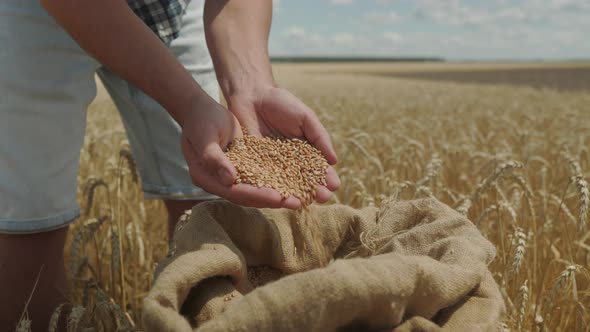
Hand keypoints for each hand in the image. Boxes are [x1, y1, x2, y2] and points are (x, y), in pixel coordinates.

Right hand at [179, 96, 302, 208]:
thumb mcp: (205, 136)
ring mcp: (231, 177)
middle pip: (249, 196)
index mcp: (205, 178)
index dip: (257, 195)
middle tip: (297, 203)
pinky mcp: (242, 168)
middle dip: (273, 200)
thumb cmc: (201, 120)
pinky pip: (261, 178)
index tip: (277, 197)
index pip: (234, 192)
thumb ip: (214, 158)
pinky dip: (277, 181)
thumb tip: (229, 179)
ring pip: (257, 190)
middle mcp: (219, 182)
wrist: (201, 110)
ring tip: (301, 198)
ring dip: (279, 194)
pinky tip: (295, 182)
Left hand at [227, 85, 340, 205]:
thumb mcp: (305, 117)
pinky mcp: (253, 166)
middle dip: (314, 190)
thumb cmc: (282, 103)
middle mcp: (290, 163)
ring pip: (285, 185)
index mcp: (305, 152)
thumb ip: (319, 137)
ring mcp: (272, 166)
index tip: (335, 185)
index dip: (327, 177)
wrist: (252, 95)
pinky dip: (271, 189)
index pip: (318, 168)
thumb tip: (334, 160)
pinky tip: (279, 197)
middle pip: (304, 181)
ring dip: (295, 194)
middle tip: (323, 197)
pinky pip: (263, 180)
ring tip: (304, 202)